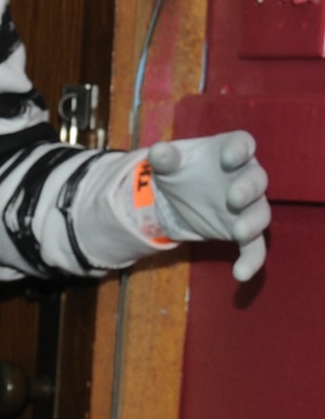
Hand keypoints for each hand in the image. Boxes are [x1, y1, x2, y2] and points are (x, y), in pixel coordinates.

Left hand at [148, 131, 270, 282]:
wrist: (174, 197)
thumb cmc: (179, 170)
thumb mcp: (167, 163)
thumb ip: (164, 158)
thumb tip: (157, 152)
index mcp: (229, 151)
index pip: (243, 143)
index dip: (240, 149)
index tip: (228, 157)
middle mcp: (245, 177)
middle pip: (256, 180)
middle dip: (248, 188)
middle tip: (235, 197)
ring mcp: (246, 206)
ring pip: (260, 213)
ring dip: (253, 223)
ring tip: (239, 232)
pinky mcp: (242, 231)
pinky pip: (254, 247)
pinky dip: (251, 260)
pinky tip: (240, 275)